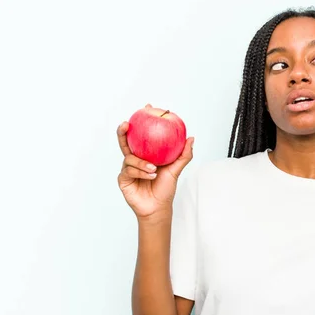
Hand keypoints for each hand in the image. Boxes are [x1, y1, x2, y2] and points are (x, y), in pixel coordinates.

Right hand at [117, 104, 193, 219]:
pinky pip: (129, 171)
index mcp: (145, 155)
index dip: (142, 121)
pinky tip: (150, 176)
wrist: (158, 207)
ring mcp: (127, 168)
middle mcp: (134, 159)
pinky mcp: (123, 178)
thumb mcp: (176, 170)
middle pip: (125, 142)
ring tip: (153, 169)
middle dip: (123, 131)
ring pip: (130, 158)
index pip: (141, 135)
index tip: (147, 107)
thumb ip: (183, 155)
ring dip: (142, 163)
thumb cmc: (165, 188)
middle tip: (126, 124)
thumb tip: (191, 137)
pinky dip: (141, 172)